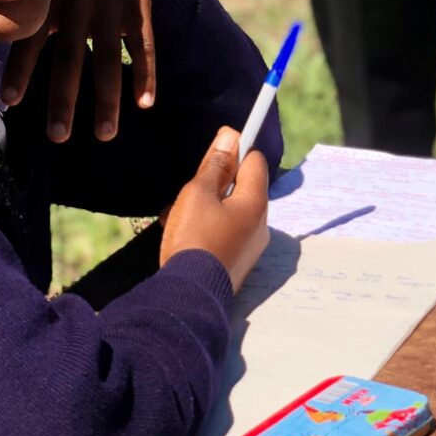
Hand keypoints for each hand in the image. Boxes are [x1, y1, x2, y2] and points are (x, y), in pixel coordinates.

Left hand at [1, 0, 158, 141]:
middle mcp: (79, 1)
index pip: (31, 38)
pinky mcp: (139, 6)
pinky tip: (144, 104)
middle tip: (57, 137)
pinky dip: (146, 75)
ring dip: (107, 100)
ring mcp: (111, 4)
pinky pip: (144, 46)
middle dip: (64, 99)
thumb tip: (1, 72)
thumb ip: (31, 24)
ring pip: (109, 59)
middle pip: (71, 57)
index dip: (20, 69)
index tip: (8, 102)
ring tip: (104, 135)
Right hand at [160, 128, 269, 293]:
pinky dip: (204, 228)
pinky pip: (223, 234)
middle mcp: (260, 225)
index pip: (254, 160)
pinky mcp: (236, 264)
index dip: (235, 151)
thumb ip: (215, 164)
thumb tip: (231, 136)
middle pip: (239, 188)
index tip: (214, 152)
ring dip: (203, 207)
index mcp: (255, 203)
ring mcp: (249, 247)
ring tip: (175, 216)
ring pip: (226, 212)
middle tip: (188, 192)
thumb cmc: (194, 240)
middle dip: (212, 184)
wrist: (188, 299)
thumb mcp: (198, 193)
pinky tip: (179, 234)